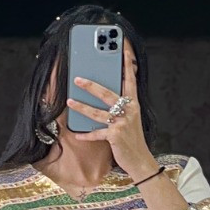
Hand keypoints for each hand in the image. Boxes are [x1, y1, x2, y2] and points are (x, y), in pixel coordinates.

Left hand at [66, 53, 154, 181]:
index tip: (123, 49)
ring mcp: (122, 124)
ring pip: (97, 113)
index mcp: (133, 104)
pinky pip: (97, 134)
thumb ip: (122, 105)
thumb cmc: (133, 138)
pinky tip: (76, 133)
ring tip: (69, 101)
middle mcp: (129, 111)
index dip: (127, 64)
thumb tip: (105, 94)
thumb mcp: (131, 118)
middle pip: (107, 94)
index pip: (130, 80)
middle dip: (91, 85)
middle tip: (77, 78)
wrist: (140, 160)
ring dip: (82, 107)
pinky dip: (86, 135)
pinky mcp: (115, 137)